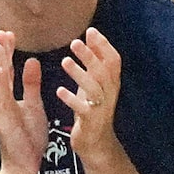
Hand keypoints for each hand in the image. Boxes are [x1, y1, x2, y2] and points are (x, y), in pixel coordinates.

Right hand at [0, 31, 49, 173]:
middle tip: (4, 31)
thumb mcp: (34, 105)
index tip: (10, 33)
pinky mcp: (0, 116)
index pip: (5, 66)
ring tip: (0, 45)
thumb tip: (32, 60)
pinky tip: (1, 70)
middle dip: (1, 50)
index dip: (7, 49)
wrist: (23, 162)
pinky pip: (0, 96)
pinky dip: (0, 81)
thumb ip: (31, 83)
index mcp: (5, 93)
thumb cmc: (27, 136)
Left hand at [59, 29, 125, 170]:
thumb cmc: (93, 107)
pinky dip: (72, 99)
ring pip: (94, 89)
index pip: (114, 60)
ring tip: (65, 61)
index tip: (90, 31)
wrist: (97, 143)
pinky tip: (60, 91)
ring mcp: (101, 108)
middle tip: (74, 42)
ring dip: (80, 74)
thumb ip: (94, 61)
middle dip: (90, 56)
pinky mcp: (90, 122)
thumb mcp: (95, 82)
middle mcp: (109, 93)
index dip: (104, 46)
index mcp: (111, 82)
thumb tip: (90, 34)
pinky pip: (83, 110)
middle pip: (104, 72)